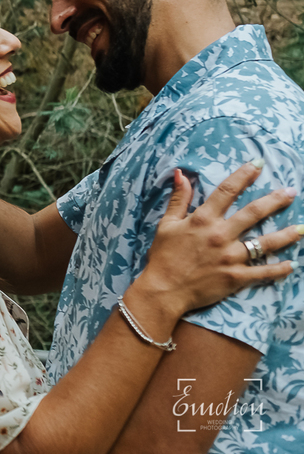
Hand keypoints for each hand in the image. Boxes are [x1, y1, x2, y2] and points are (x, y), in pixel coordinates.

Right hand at [140, 162, 300, 316]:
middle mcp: (220, 235)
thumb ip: (179, 199)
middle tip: (292, 191)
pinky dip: (279, 269)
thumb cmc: (163, 256)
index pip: (227, 191)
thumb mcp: (167, 224)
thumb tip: (181, 174)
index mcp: (203, 219)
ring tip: (302, 228)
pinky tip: (292, 264)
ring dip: (286, 234)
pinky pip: (263, 272)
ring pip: (265, 243)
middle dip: (275, 200)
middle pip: (253, 213)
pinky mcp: (236, 277)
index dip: (243, 175)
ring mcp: (230, 257)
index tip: (258, 164)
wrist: (164, 289)